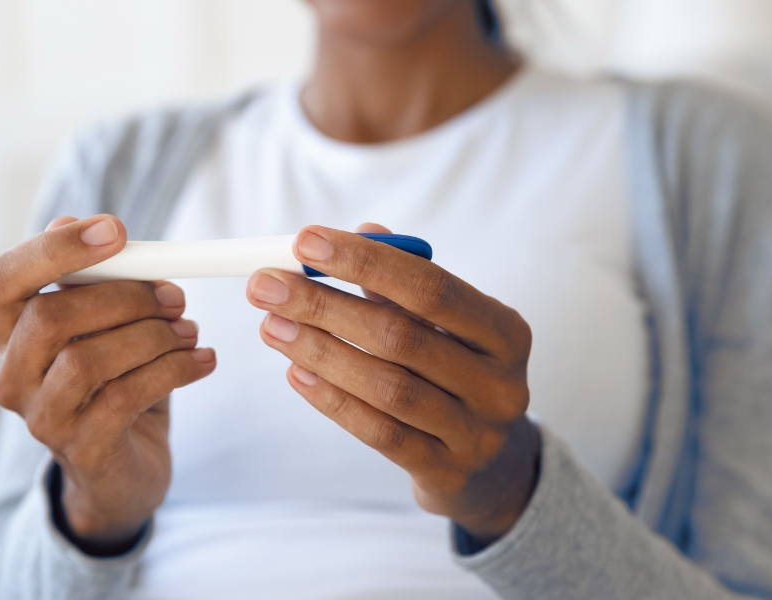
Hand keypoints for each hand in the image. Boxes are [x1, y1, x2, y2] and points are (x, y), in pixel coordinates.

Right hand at [0, 214, 215, 544]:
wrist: (125, 468)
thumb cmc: (115, 382)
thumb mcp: (107, 326)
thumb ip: (100, 282)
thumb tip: (99, 231)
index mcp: (10, 332)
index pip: (2, 279)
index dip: (53, 249)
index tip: (116, 230)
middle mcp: (12, 376)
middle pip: (49, 316)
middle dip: (123, 296)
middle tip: (174, 296)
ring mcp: (41, 418)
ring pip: (87, 359)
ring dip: (152, 336)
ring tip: (190, 331)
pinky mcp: (82, 449)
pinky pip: (125, 398)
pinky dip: (173, 370)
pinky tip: (201, 360)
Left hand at [246, 224, 539, 542]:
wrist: (490, 464)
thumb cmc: (455, 373)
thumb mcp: (443, 326)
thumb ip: (403, 281)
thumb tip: (363, 230)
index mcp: (505, 331)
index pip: (430, 287)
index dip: (365, 261)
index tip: (305, 241)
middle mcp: (500, 383)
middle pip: (400, 335)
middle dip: (324, 305)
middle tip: (266, 286)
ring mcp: (476, 433)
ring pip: (386, 387)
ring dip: (319, 351)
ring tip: (270, 326)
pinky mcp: (445, 472)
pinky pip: (379, 432)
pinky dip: (332, 400)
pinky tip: (295, 373)